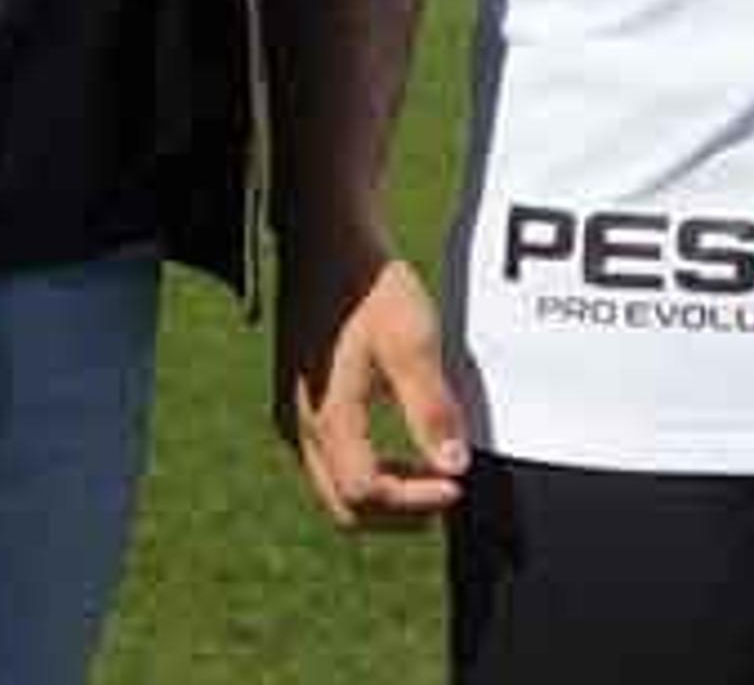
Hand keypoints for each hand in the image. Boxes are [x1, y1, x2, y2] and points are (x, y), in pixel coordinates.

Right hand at [274, 241, 469, 528]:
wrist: (324, 240)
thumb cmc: (368, 286)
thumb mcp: (411, 340)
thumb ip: (431, 408)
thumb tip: (454, 467)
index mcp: (327, 417)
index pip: (365, 493)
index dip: (415, 503)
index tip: (458, 486)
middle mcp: (301, 427)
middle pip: (345, 505)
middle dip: (399, 513)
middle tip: (446, 491)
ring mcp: (295, 417)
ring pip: (335, 488)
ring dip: (385, 494)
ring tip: (431, 471)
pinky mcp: (300, 403)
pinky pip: (332, 461)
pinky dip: (370, 470)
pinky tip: (403, 442)